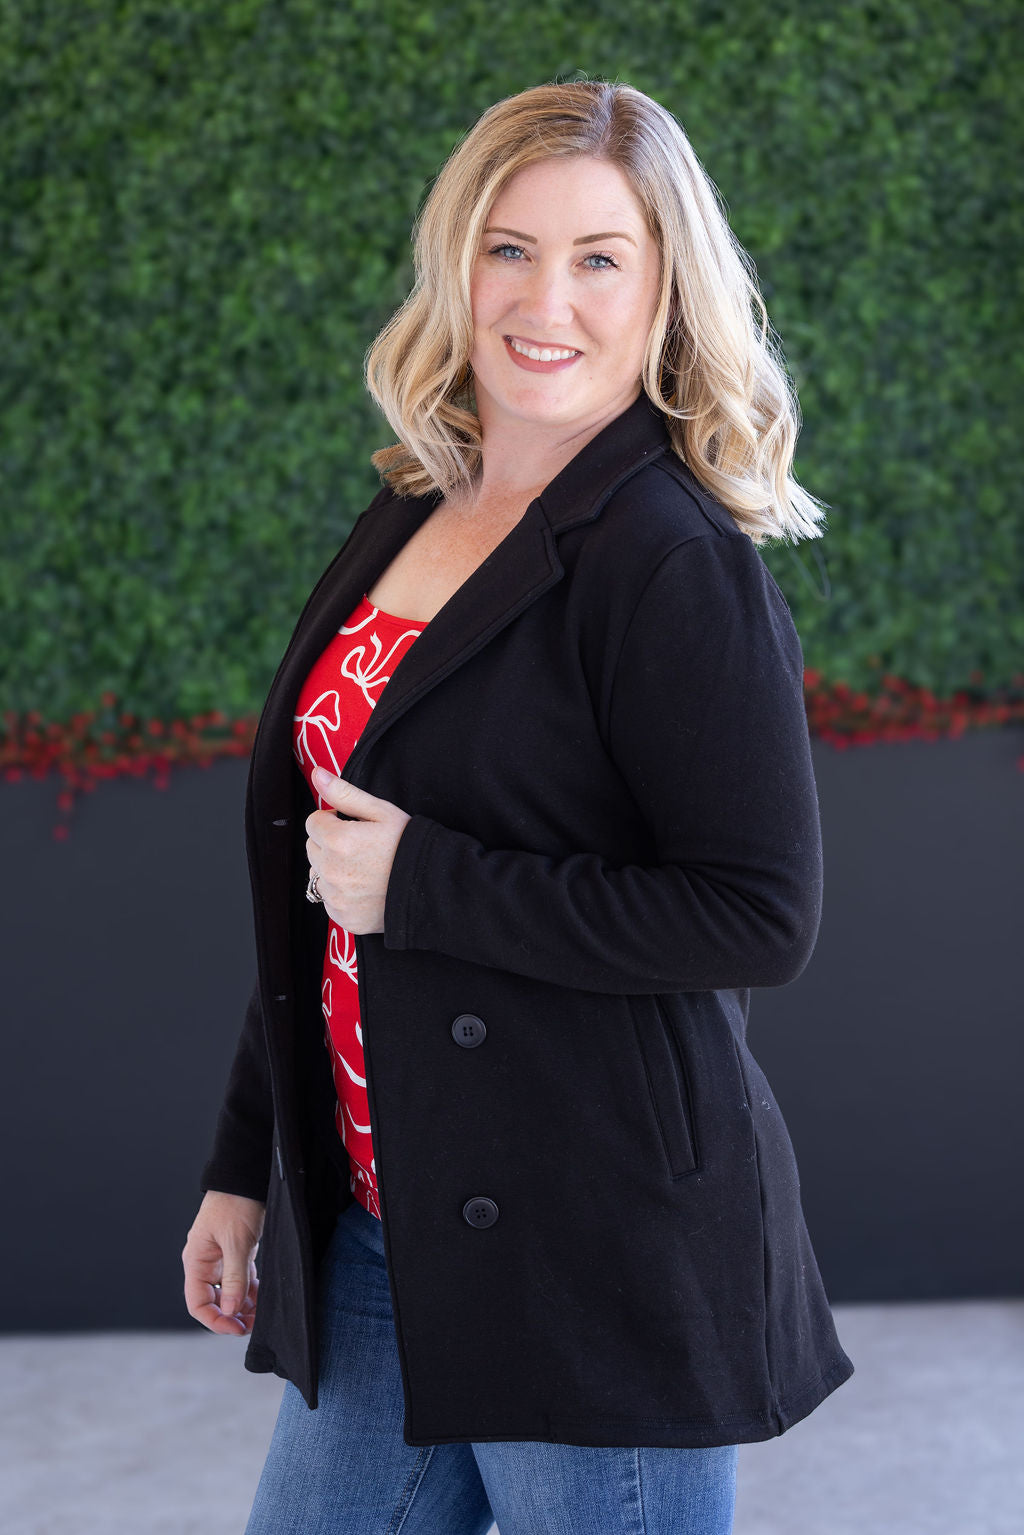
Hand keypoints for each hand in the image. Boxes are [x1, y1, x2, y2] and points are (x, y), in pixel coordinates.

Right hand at [182, 1190, 264, 1335]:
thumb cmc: (236, 1204)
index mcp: (196, 1261)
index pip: (197, 1304)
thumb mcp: (237, 1243)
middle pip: (213, 1301)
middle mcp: (205, 1263)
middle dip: (231, 1316)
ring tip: (260, 1316)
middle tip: (253, 1325)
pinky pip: (240, 1279)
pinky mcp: (236, 1252)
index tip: (236, 1329)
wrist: (246, 1176)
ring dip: (243, 1306)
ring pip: (229, 1292)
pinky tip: (262, 1299)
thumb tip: (231, 1311)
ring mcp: (220, 1258)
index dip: (215, 1320)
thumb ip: (234, 1279)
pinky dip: (250, 1291)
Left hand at [305, 765, 411, 934]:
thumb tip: (317, 774)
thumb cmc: (410, 845)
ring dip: (333, 869)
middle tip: (361, 847)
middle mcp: (331, 870)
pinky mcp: (343, 917)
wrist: (434, 886)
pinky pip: (329, 900)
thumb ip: (345, 793)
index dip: (333, 820)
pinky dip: (341, 894)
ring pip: (318, 875)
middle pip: (312, 848)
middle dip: (329, 844)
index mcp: (338, 840)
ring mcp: (336, 897)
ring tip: (364, 869)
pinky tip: (365, 888)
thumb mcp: (382, 812)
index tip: (354, 826)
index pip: (313, 822)